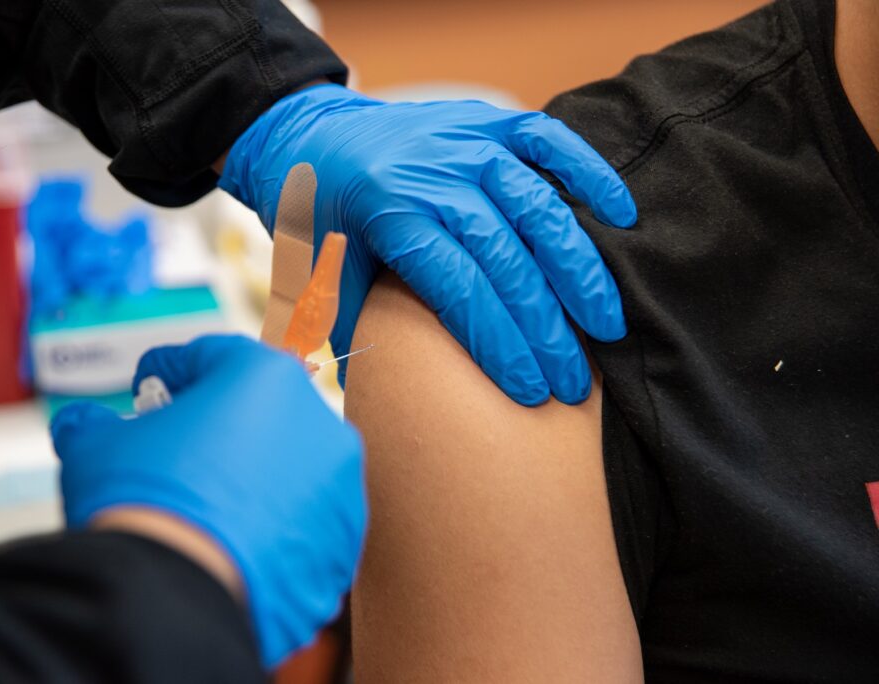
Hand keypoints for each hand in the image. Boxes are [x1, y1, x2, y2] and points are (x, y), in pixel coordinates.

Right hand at [50, 335, 366, 668]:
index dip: (173, 368)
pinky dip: (273, 527)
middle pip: (262, 410)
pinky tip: (234, 543)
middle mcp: (317, 421)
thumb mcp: (97, 447)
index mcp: (266, 376)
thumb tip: (82, 424)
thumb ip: (93, 424)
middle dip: (220, 423)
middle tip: (178, 444)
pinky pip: (303, 523)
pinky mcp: (343, 541)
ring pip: (289, 468)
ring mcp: (339, 485)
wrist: (174, 599)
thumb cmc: (141, 503)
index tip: (149, 385)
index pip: (215, 355)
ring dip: (252, 476)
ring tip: (206, 503)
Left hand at [219, 84, 636, 405]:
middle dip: (545, 328)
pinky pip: (549, 140)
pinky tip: (622, 217)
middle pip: (505, 258)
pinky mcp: (489, 119)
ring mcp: (465, 141)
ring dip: (578, 271)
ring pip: (538, 206)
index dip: (498, 342)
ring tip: (606, 328)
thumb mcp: (321, 280)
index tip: (530, 390)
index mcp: (388, 213)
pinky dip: (589, 173)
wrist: (314, 139)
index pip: (458, 288)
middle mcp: (432, 173)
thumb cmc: (323, 224)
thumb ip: (352, 336)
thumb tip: (382, 409)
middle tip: (573, 382)